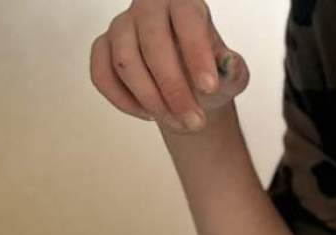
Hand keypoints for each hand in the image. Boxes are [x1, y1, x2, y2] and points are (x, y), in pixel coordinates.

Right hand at [90, 0, 250, 133]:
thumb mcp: (230, 75)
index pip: (188, 21)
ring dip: (150, 99)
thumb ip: (234, 70)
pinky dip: (123, 101)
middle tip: (194, 122)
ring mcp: (121, 26)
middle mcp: (148, 8)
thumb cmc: (208, 73)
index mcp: (184, 4)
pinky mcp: (102, 48)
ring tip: (176, 122)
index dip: (197, 54)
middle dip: (174, 90)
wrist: (186, 85)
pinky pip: (101, 75)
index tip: (209, 89)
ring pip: (125, 62)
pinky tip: (148, 114)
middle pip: (153, 44)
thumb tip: (230, 63)